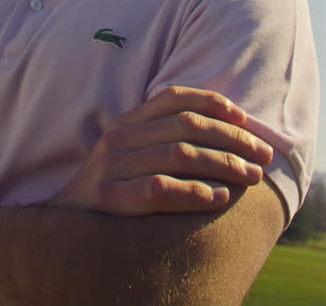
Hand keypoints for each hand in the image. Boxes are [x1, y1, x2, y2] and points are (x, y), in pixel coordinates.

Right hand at [48, 86, 272, 215]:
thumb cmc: (112, 191)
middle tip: (262, 155)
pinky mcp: (108, 198)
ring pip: (180, 155)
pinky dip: (195, 193)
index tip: (245, 118)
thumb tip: (224, 134)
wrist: (63, 227)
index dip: (213, 103)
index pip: (173, 98)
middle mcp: (118, 138)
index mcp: (126, 123)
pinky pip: (160, 190)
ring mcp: (111, 167)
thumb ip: (162, 140)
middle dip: (232, 138)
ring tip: (251, 177)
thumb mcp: (129, 156)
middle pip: (186, 126)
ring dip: (224, 164)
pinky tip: (219, 198)